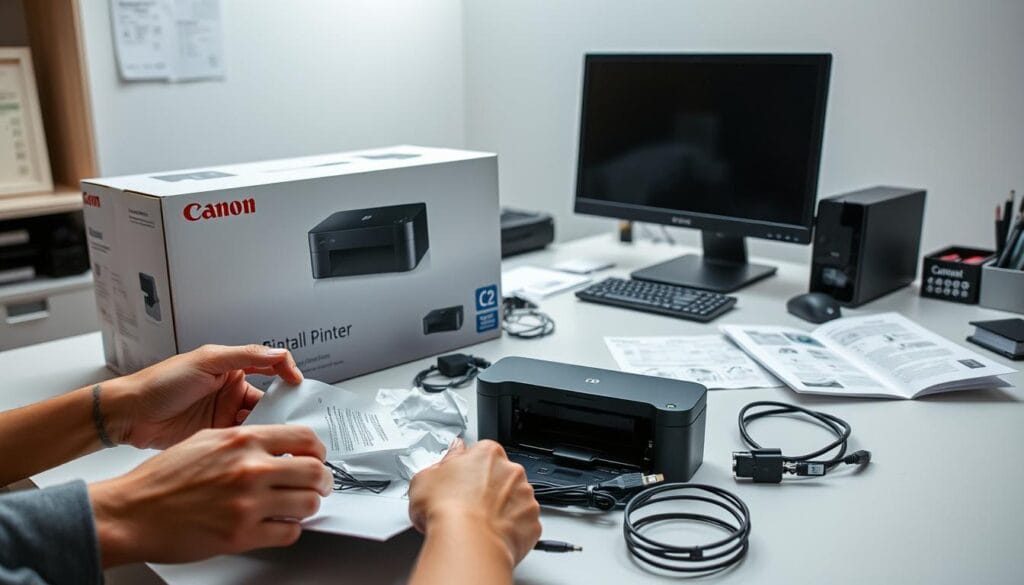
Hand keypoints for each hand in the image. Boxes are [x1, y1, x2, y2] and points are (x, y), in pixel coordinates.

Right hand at [88, 424, 332, 566]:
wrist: (131, 513)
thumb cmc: (161, 479)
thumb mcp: (206, 440)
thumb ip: (244, 441)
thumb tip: (274, 446)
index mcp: (242, 440)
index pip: (304, 438)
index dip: (318, 450)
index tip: (318, 457)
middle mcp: (250, 468)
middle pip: (315, 471)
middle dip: (322, 480)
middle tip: (319, 485)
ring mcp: (248, 503)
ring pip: (308, 503)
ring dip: (308, 505)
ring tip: (298, 505)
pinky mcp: (242, 534)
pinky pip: (288, 532)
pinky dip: (289, 529)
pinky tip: (278, 524)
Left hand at [111, 344, 301, 448]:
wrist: (128, 414)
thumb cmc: (159, 383)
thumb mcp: (205, 361)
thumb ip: (245, 356)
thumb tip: (279, 355)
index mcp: (232, 368)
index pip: (271, 368)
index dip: (288, 375)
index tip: (297, 386)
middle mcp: (232, 391)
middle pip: (269, 399)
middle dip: (282, 408)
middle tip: (295, 419)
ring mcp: (225, 415)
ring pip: (259, 422)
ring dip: (268, 427)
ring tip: (278, 435)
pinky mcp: (217, 436)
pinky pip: (243, 439)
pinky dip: (253, 443)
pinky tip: (259, 447)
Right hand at [408, 439, 541, 565]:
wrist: (468, 543)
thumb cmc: (447, 510)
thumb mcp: (425, 477)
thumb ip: (443, 460)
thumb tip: (451, 453)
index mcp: (488, 453)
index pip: (481, 454)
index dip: (467, 469)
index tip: (459, 481)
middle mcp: (512, 471)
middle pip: (500, 475)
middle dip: (486, 489)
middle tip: (465, 506)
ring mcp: (525, 497)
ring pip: (513, 500)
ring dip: (500, 509)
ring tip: (477, 524)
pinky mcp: (531, 523)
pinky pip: (521, 524)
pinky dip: (510, 530)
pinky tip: (490, 536)